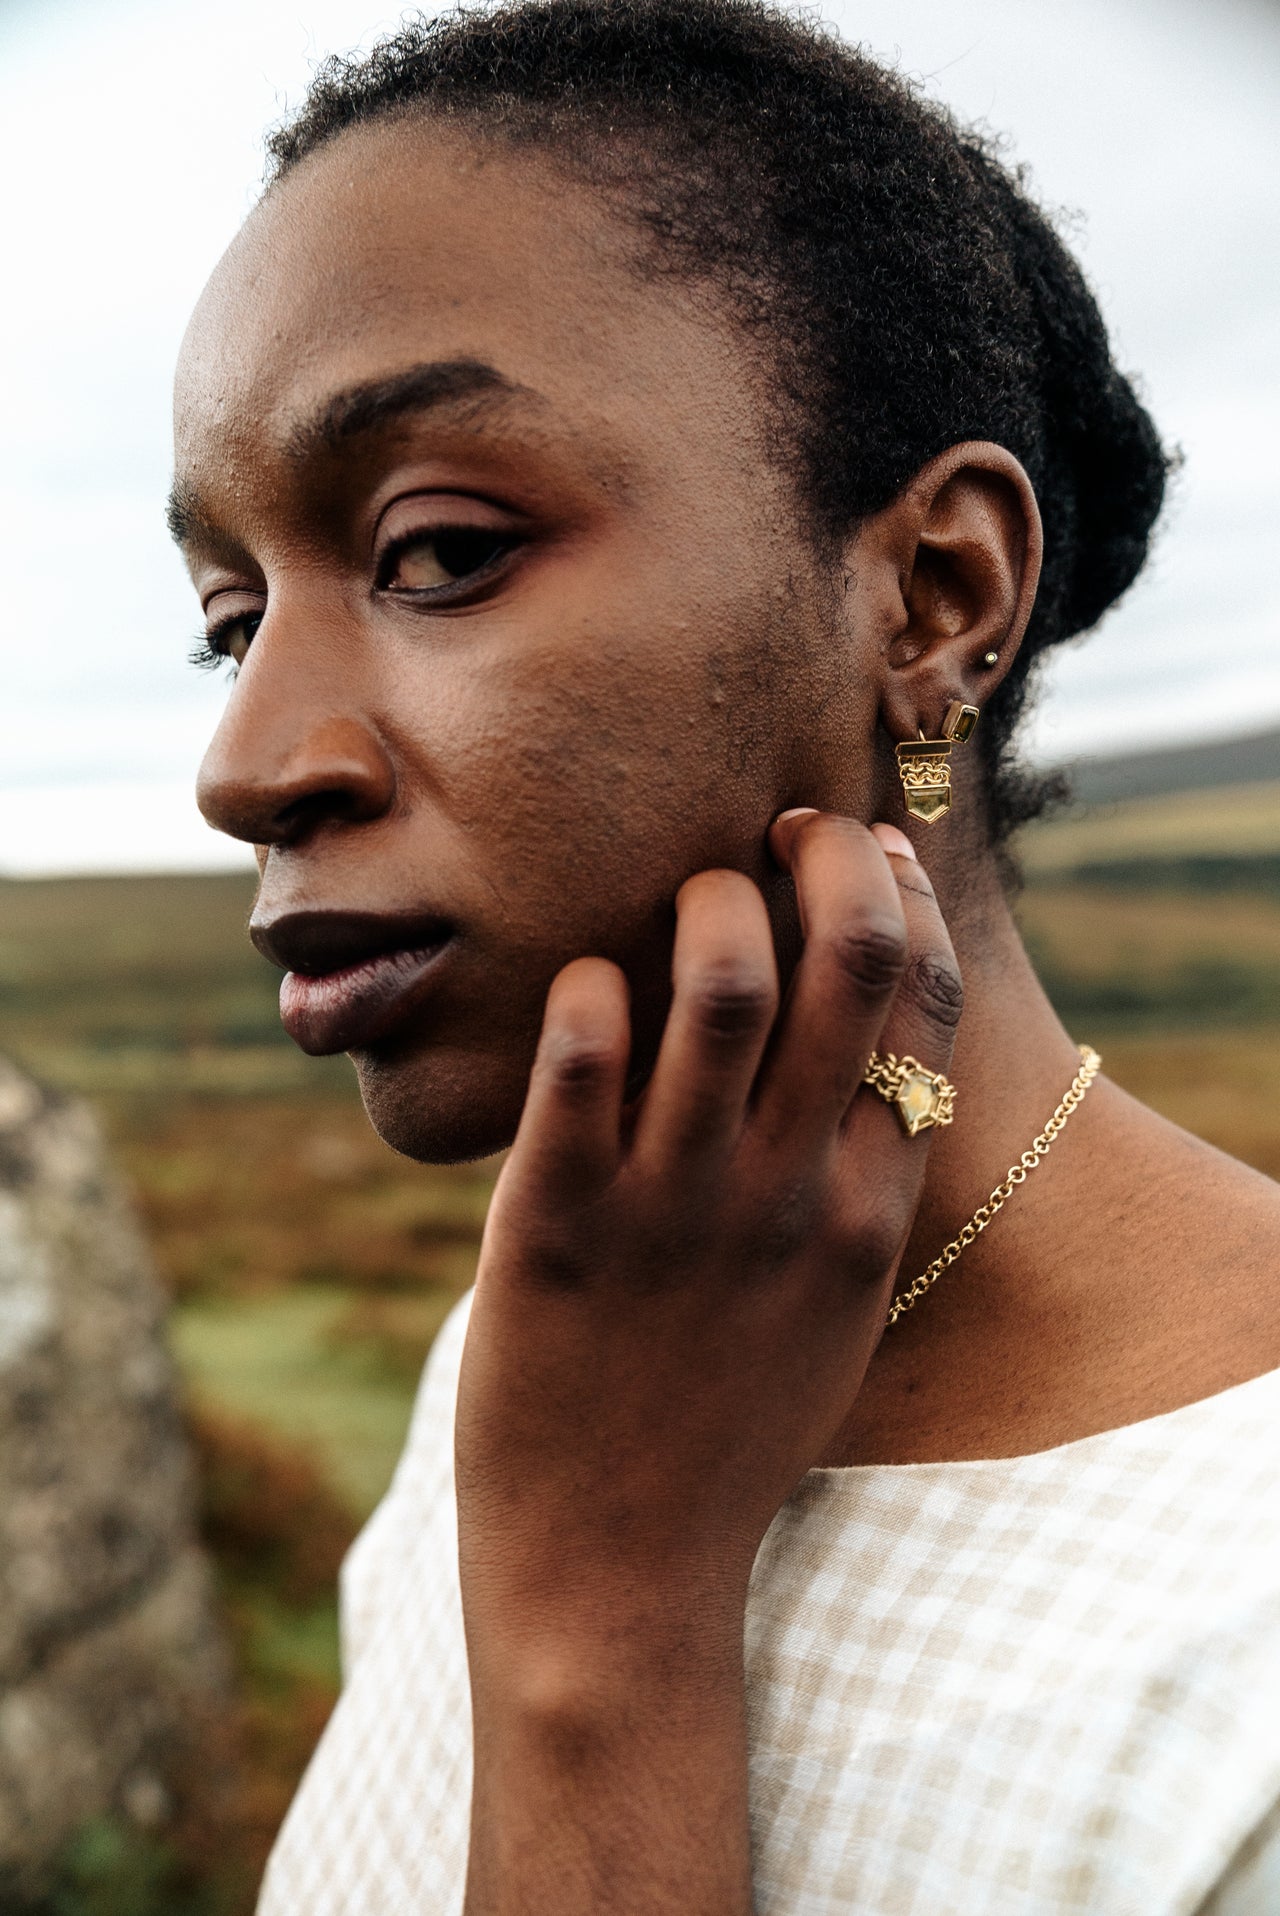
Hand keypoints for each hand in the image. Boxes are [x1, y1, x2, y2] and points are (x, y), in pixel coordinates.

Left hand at [457, 812, 962, 1913]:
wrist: (616, 1576)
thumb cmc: (720, 1431)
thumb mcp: (829, 1314)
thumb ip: (851, 1189)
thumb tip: (848, 1059)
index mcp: (861, 1211)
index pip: (921, 1010)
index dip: (901, 900)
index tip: (863, 851)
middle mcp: (783, 1194)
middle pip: (847, 969)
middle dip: (826, 862)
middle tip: (778, 833)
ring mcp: (671, 1209)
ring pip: (721, 990)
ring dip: (710, 905)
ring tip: (683, 900)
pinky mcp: (550, 1227)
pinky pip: (577, 1068)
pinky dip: (584, 997)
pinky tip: (579, 987)